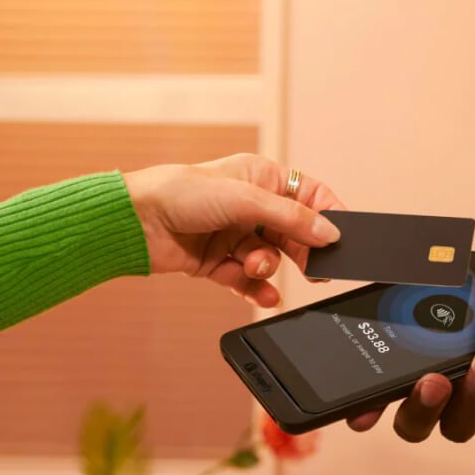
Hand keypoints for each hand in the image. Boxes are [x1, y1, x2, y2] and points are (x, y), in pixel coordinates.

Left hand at [124, 155, 343, 306]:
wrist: (134, 223)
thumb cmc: (179, 193)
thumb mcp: (245, 199)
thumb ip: (292, 218)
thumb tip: (330, 232)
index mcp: (260, 177)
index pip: (309, 195)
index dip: (327, 215)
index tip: (340, 237)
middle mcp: (250, 206)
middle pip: (293, 233)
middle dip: (302, 251)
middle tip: (313, 270)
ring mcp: (234, 235)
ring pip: (271, 258)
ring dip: (267, 267)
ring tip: (254, 266)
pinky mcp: (218, 263)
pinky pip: (248, 281)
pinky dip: (256, 289)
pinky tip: (264, 296)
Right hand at [348, 263, 474, 441]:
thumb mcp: (454, 281)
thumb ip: (429, 276)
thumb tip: (411, 257)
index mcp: (411, 372)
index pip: (378, 401)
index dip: (367, 411)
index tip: (362, 414)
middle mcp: (437, 398)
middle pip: (415, 425)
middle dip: (423, 406)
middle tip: (434, 380)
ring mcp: (473, 407)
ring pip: (462, 425)